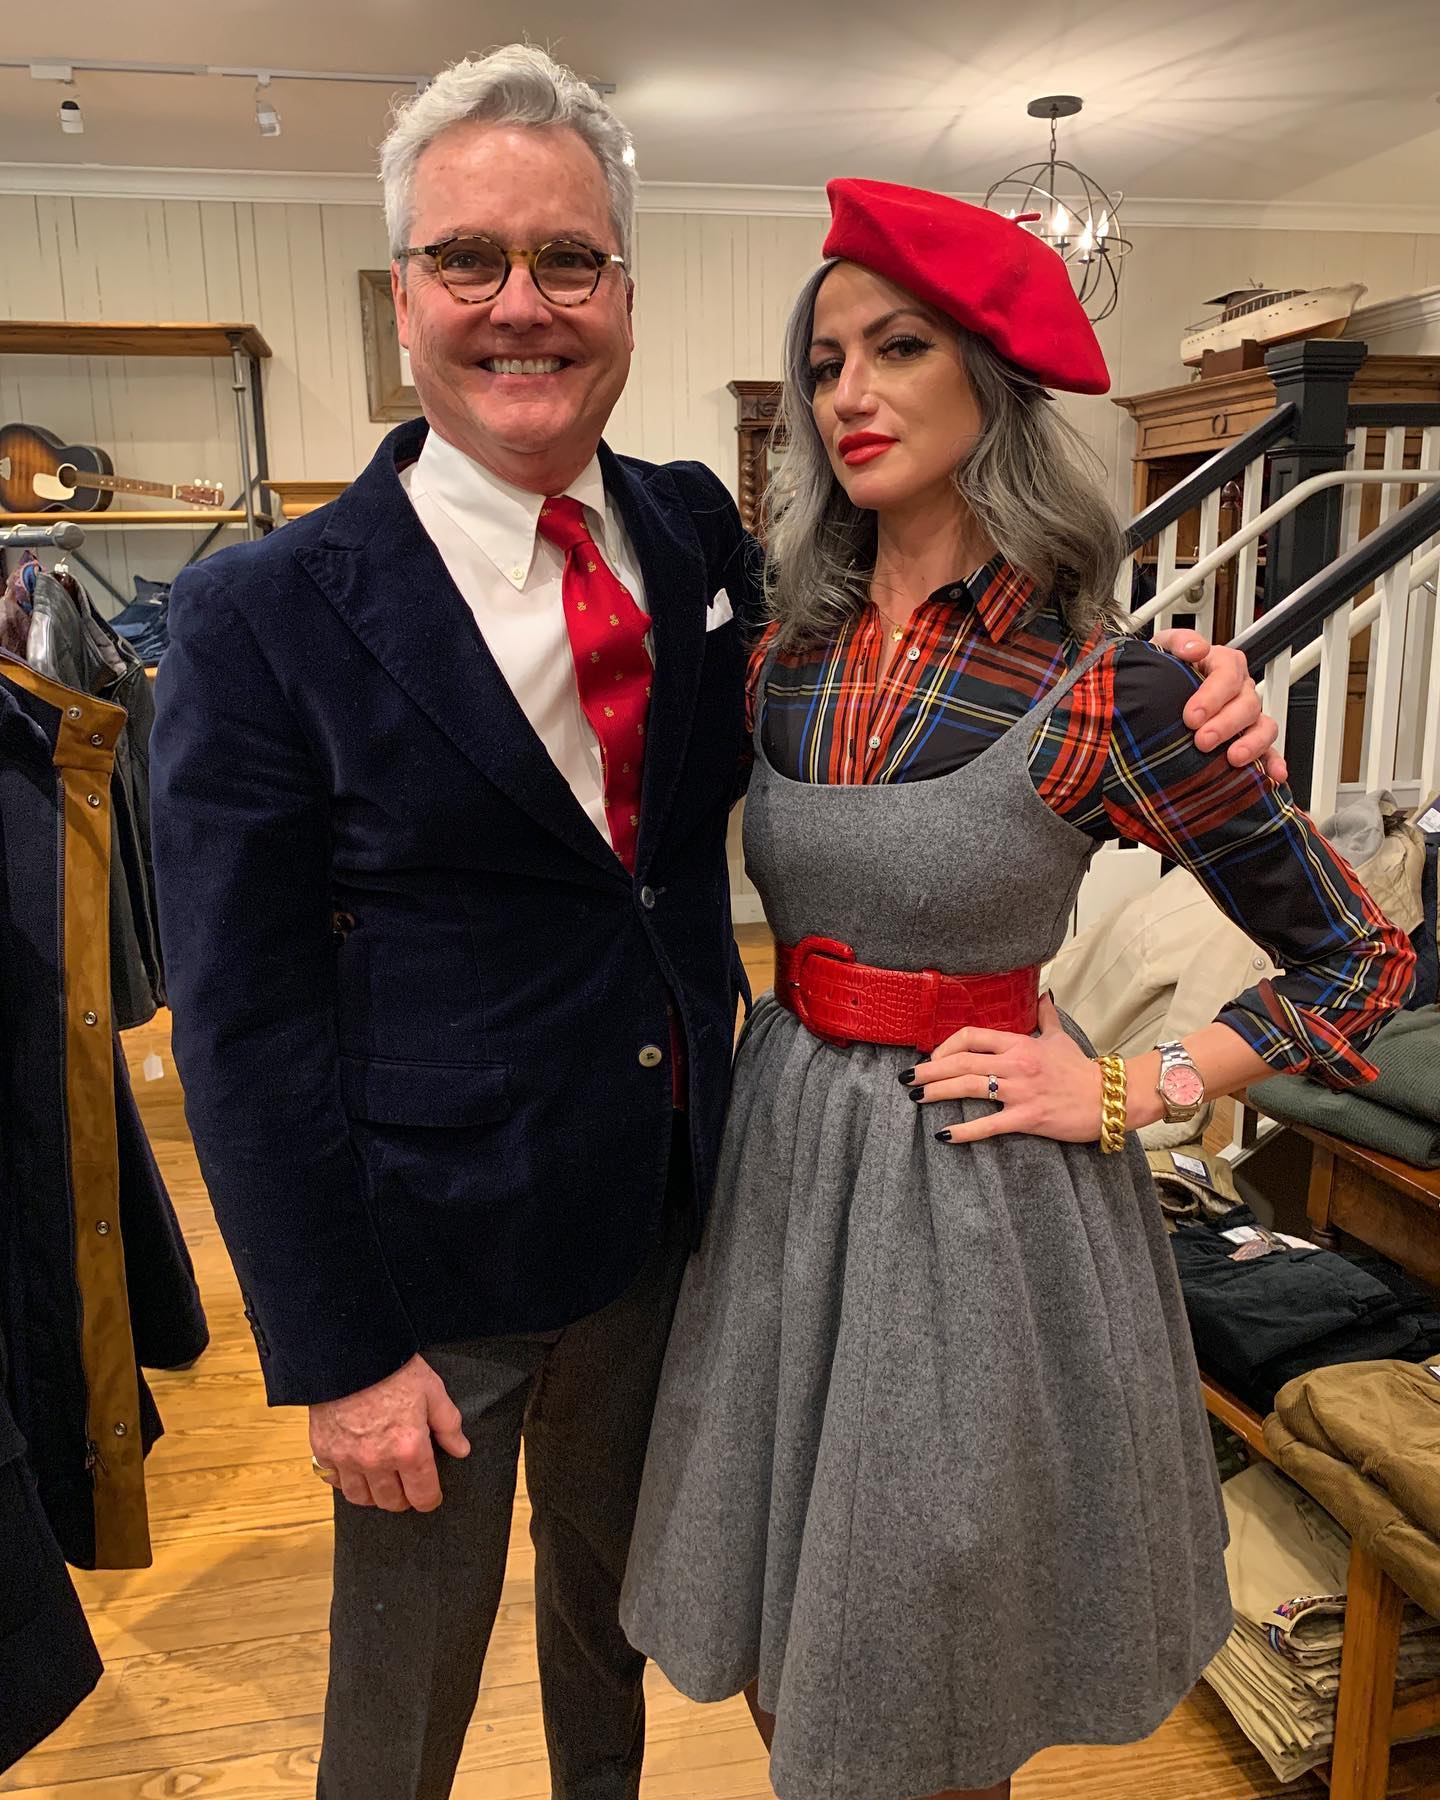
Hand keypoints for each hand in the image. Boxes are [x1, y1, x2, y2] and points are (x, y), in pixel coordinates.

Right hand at [309, 1353, 469, 1512]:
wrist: (348, 1353)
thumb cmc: (394, 1369)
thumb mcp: (432, 1390)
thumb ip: (448, 1424)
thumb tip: (461, 1450)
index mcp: (409, 1449)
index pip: (422, 1496)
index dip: (430, 1498)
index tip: (431, 1495)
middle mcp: (378, 1462)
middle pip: (392, 1502)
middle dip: (404, 1498)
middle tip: (407, 1485)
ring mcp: (347, 1459)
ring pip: (362, 1498)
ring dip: (374, 1494)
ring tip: (381, 1482)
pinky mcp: (324, 1451)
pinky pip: (335, 1481)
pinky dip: (346, 1480)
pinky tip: (354, 1468)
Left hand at [905, 996, 1105, 1146]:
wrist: (1110, 1098)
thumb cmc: (1082, 1070)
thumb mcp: (1061, 1038)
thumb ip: (1046, 1016)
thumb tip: (1043, 994)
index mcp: (1019, 1043)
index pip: (971, 1036)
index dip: (945, 1045)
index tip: (932, 1056)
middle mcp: (1016, 1063)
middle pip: (961, 1061)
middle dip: (929, 1069)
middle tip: (906, 1078)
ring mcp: (1021, 1091)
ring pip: (968, 1087)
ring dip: (936, 1091)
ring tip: (915, 1096)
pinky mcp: (1028, 1118)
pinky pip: (989, 1124)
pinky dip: (963, 1131)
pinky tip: (944, 1134)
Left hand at [1151, 627, 1286, 783]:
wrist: (1154, 695)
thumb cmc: (1162, 672)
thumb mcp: (1162, 649)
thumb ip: (1178, 642)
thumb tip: (1195, 649)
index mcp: (1223, 664)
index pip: (1228, 674)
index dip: (1213, 695)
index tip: (1192, 716)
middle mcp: (1240, 690)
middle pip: (1246, 703)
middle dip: (1226, 724)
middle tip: (1203, 740)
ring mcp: (1247, 716)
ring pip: (1263, 726)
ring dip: (1252, 743)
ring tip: (1233, 757)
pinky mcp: (1248, 740)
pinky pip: (1268, 751)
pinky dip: (1273, 762)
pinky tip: (1273, 775)